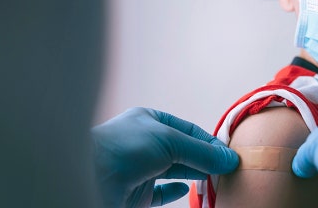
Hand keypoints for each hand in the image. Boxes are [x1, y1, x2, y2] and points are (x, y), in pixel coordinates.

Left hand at [92, 107, 238, 206]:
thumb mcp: (169, 140)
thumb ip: (200, 151)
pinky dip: (176, 192)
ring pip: (175, 171)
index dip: (209, 141)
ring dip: (196, 175)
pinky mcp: (136, 194)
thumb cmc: (124, 147)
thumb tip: (230, 159)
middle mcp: (145, 143)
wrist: (87, 176)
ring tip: (217, 179)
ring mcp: (140, 169)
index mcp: (150, 122)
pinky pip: (161, 193)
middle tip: (228, 169)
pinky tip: (187, 190)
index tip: (229, 154)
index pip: (188, 130)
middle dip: (205, 159)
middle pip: (183, 151)